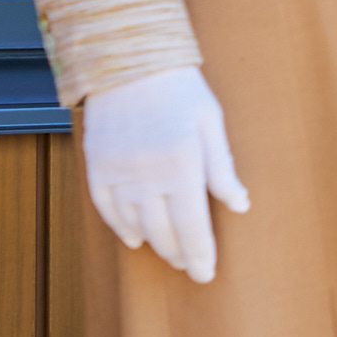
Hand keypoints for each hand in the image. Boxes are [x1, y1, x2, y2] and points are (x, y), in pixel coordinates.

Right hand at [80, 66, 248, 286]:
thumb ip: (222, 168)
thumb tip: (240, 204)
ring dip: (154, 244)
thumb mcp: (211, 123)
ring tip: (171, 254)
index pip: (191, 223)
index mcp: (181, 162)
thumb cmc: (180, 90)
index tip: (206, 275)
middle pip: (163, 231)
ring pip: (135, 224)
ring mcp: (117, 171)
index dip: (199, 253)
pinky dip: (121, 227)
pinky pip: (106, 209)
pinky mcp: (96, 166)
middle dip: (179, 253)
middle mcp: (146, 173)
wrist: (130, 60)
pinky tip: (136, 238)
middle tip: (191, 266)